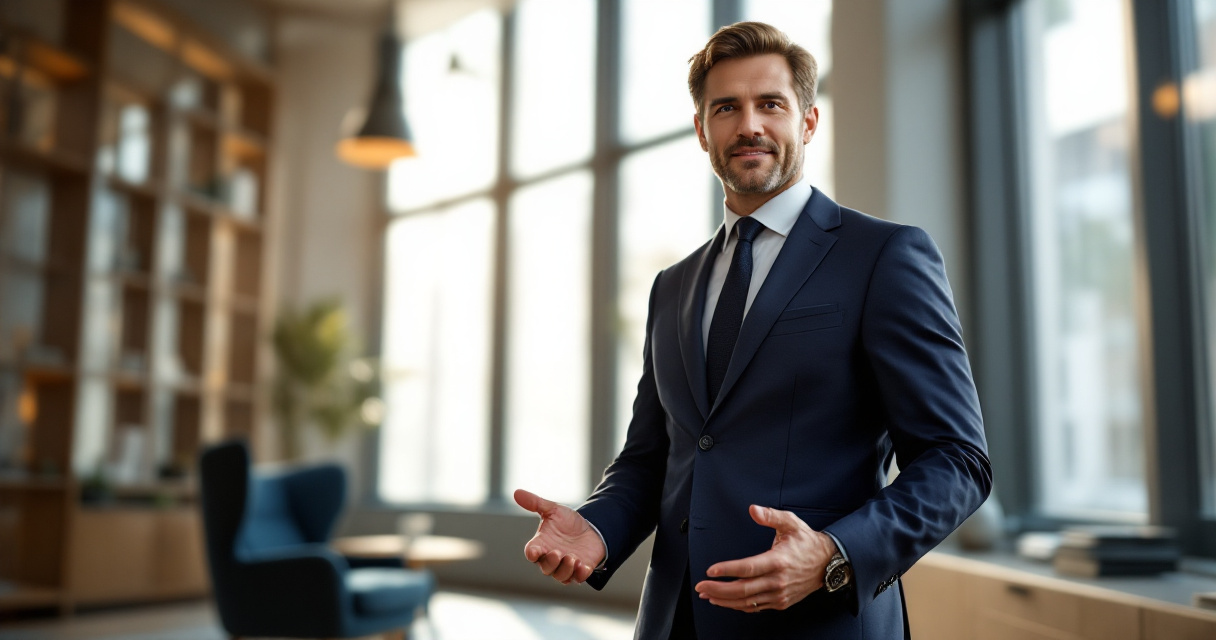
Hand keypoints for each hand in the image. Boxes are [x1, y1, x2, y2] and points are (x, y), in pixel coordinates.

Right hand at [514, 489, 605, 585]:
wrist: (591, 528)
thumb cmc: (568, 522)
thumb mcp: (553, 510)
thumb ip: (536, 503)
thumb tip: (516, 492)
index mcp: (542, 544)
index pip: (532, 553)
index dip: (532, 553)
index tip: (533, 551)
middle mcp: (551, 558)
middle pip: (546, 568)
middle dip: (551, 562)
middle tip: (558, 553)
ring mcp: (566, 566)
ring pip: (560, 576)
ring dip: (565, 570)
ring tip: (572, 558)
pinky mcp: (580, 570)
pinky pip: (577, 578)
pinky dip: (579, 574)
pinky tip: (583, 566)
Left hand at [694, 505, 838, 611]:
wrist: (827, 562)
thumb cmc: (806, 542)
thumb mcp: (791, 522)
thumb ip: (771, 516)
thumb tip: (753, 509)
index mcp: (778, 561)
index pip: (748, 568)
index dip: (728, 570)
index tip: (711, 571)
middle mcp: (778, 580)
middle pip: (743, 589)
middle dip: (719, 589)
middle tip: (701, 586)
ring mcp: (779, 594)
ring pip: (747, 602)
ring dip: (725, 600)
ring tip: (707, 595)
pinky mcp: (781, 602)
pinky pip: (756, 607)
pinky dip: (739, 606)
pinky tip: (726, 601)